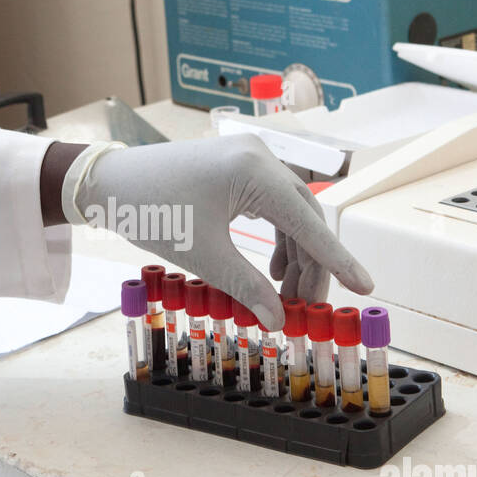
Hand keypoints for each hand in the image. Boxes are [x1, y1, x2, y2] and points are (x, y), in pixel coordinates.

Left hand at [75, 134, 373, 329]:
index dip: (337, 259)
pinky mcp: (237, 167)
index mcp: (253, 172)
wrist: (110, 183)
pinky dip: (276, 237)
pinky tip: (271, 267)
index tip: (365, 286)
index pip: (308, 223)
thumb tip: (279, 319)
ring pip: (289, 212)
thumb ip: (246, 286)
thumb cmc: (152, 212)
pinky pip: (271, 204)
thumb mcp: (203, 256)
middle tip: (309, 305)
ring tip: (287, 293)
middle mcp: (259, 157)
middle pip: (304, 217)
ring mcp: (248, 159)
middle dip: (311, 263)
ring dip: (294, 253)